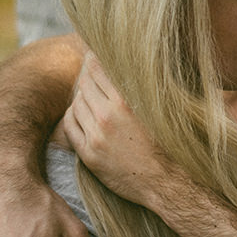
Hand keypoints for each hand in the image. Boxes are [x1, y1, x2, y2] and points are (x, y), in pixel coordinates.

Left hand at [61, 52, 173, 206]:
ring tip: (89, 97)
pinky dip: (72, 116)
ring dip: (81, 97)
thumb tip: (125, 68)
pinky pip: (70, 125)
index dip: (93, 59)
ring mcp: (96, 136)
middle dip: (86, 77)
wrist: (165, 181)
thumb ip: (138, 90)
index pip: (98, 69)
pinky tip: (80, 115)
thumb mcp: (157, 110)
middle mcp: (107, 116)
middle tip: (89, 73)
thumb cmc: (167, 144)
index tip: (92, 55)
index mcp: (126, 102)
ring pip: (76, 104)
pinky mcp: (89, 153)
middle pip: (84, 84)